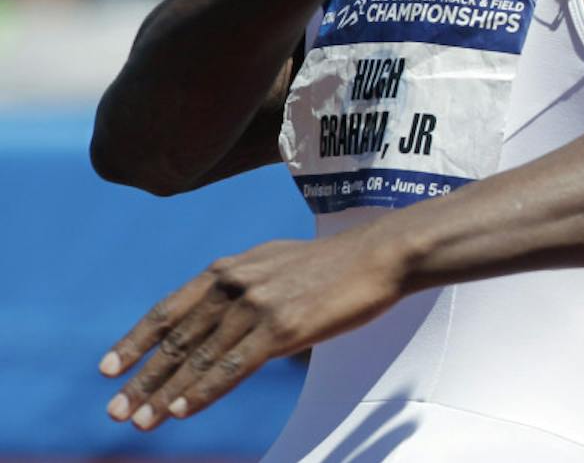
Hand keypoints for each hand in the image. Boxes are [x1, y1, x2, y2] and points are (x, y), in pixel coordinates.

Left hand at [100, 228, 400, 430]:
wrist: (379, 256)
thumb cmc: (335, 263)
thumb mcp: (277, 264)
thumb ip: (244, 286)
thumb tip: (223, 315)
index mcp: (230, 268)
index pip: (169, 310)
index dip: (135, 341)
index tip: (108, 368)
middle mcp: (235, 284)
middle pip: (177, 339)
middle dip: (143, 378)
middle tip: (116, 411)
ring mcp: (257, 305)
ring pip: (199, 358)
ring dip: (166, 394)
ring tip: (141, 423)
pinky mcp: (281, 327)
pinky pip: (232, 367)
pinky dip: (203, 391)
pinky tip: (183, 411)